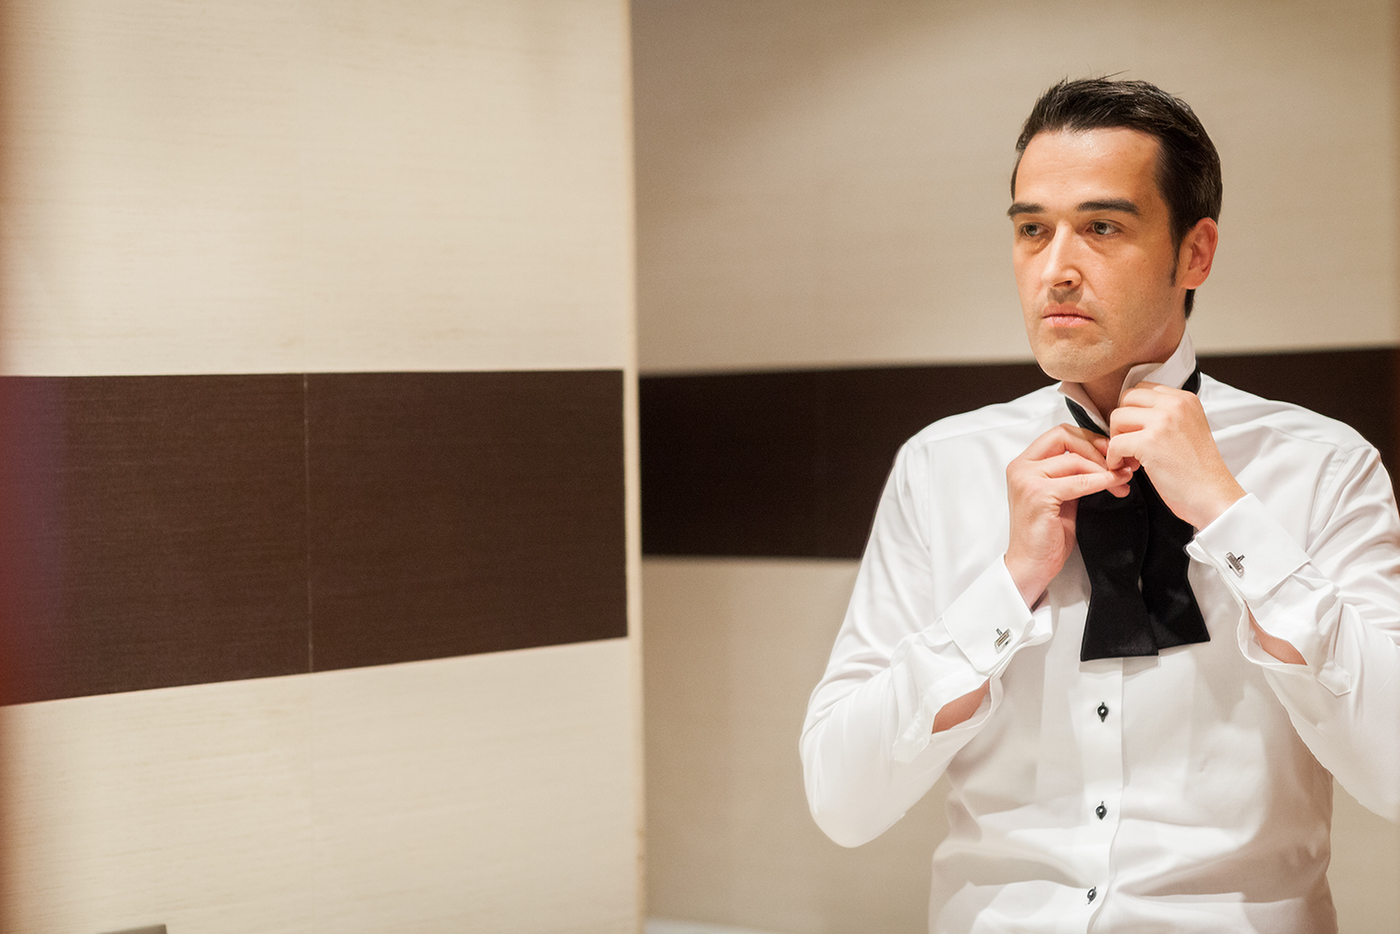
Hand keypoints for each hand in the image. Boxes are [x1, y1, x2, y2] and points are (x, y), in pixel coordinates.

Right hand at [1004, 425, 1133, 606]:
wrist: (1031, 565)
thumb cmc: (1046, 534)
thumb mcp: (1061, 495)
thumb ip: (1073, 474)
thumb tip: (1106, 459)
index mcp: (1024, 463)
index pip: (1059, 434)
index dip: (1088, 438)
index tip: (1111, 452)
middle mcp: (1021, 467)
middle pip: (1065, 437)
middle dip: (1097, 447)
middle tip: (1120, 462)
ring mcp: (1027, 480)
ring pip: (1075, 459)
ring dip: (1104, 468)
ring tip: (1123, 480)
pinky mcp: (1038, 495)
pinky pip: (1079, 482)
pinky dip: (1101, 482)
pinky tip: (1116, 486)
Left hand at [1106, 382, 1244, 527]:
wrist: (1214, 496)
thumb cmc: (1200, 471)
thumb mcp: (1189, 429)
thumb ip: (1166, 417)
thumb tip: (1133, 414)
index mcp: (1185, 399)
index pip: (1143, 389)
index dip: (1133, 411)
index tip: (1137, 431)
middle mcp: (1175, 404)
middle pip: (1127, 398)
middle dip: (1122, 422)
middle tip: (1129, 444)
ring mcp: (1162, 422)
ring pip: (1117, 417)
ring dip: (1117, 440)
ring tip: (1131, 458)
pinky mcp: (1149, 442)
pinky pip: (1115, 443)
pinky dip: (1114, 459)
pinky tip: (1127, 469)